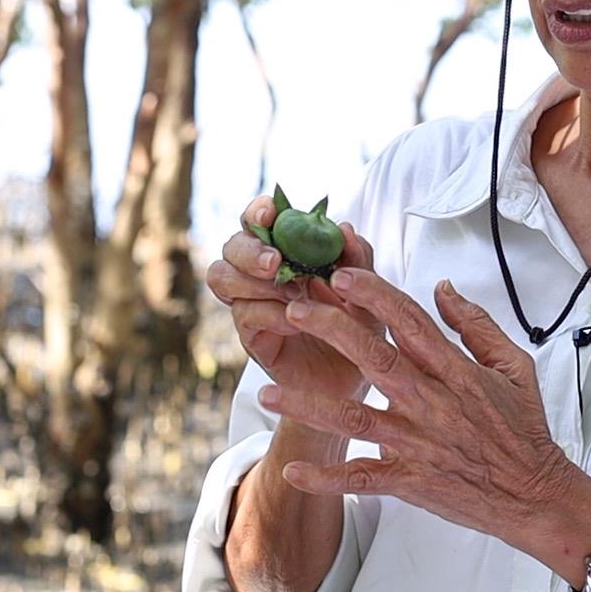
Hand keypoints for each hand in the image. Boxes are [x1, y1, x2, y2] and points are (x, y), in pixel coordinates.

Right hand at [206, 194, 381, 402]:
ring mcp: (253, 305)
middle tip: (275, 262)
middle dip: (249, 249)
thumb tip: (344, 228)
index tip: (270, 213)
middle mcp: (262, 276)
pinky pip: (244, 315)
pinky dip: (269, 313)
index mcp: (288, 253)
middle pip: (231, 246)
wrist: (357, 379)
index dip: (257, 212)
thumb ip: (359, 260)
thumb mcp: (368, 291)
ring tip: (289, 291)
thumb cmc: (359, 327)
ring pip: (222, 277)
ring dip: (250, 280)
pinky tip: (295, 320)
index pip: (258, 222)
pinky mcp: (253, 337)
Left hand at [256, 270, 590, 561]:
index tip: (341, 275)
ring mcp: (419, 443)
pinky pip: (364, 477)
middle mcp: (433, 403)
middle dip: (331, 331)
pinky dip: (329, 478)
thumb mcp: (514, 366)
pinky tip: (294, 471)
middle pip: (375, 358)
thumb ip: (476, 325)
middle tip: (293, 310)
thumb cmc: (523, 429)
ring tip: (267, 392)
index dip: (373, 295)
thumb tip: (442, 287)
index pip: (409, 321)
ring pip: (356, 419)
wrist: (536, 496)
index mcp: (456, 371)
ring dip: (309, 405)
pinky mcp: (412, 481)